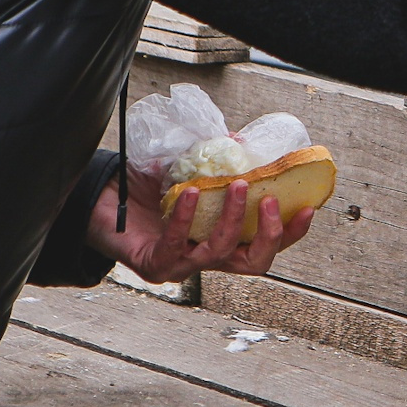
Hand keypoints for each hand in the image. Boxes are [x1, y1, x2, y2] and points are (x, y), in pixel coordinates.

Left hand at [85, 169, 314, 281]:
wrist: (98, 198)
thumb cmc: (143, 188)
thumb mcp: (185, 168)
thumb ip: (214, 159)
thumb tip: (243, 142)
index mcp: (220, 239)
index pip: (264, 245)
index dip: (290, 233)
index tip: (308, 208)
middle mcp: (204, 258)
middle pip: (253, 263)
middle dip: (271, 235)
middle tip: (272, 201)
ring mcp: (180, 264)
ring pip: (219, 255)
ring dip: (232, 220)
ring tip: (234, 185)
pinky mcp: (152, 264)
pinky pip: (177, 246)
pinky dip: (187, 218)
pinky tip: (191, 192)